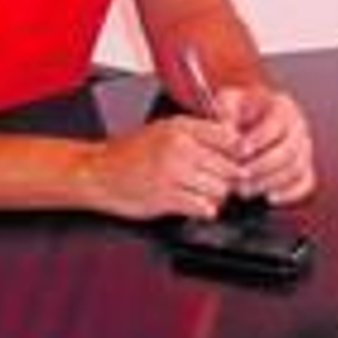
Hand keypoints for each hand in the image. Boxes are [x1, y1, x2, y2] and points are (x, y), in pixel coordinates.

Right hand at [79, 114, 250, 220]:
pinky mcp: (165, 198)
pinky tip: (199, 205)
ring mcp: (172, 173)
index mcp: (182, 127)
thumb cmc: (132, 152)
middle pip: (228, 165)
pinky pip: (202, 206)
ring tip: (209, 193)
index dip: (238, 151)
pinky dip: (205, 209)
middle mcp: (179, 147)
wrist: (98, 172)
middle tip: (226, 181)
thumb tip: (234, 140)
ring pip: (219, 188)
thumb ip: (198, 132)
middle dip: (230, 177)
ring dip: (218, 195)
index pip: (229, 137)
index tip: (237, 158)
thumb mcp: (166, 129)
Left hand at [218, 86, 316, 205]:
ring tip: (245, 189)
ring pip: (297, 168)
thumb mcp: (228, 102)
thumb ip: (225, 108)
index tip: (239, 150)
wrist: (246, 123)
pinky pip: (306, 182)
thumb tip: (226, 125)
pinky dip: (290, 193)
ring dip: (271, 182)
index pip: (278, 123)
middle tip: (240, 175)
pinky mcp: (305, 168)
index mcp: (283, 107)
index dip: (259, 138)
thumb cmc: (237, 112)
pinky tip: (269, 197)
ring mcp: (304, 148)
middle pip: (290, 149)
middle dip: (263, 165)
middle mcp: (298, 127)